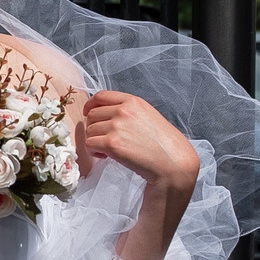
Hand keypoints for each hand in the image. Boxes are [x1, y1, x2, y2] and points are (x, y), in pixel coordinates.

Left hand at [81, 91, 199, 192]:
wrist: (172, 163)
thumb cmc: (163, 144)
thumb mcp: (148, 116)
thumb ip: (128, 111)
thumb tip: (105, 115)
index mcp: (133, 101)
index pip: (101, 96)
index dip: (91, 105)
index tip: (88, 113)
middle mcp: (123, 110)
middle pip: (92, 115)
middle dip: (94, 128)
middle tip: (104, 141)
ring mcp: (117, 126)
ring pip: (89, 131)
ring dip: (94, 141)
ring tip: (108, 151)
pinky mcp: (112, 143)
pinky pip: (90, 144)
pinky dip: (94, 152)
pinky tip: (105, 156)